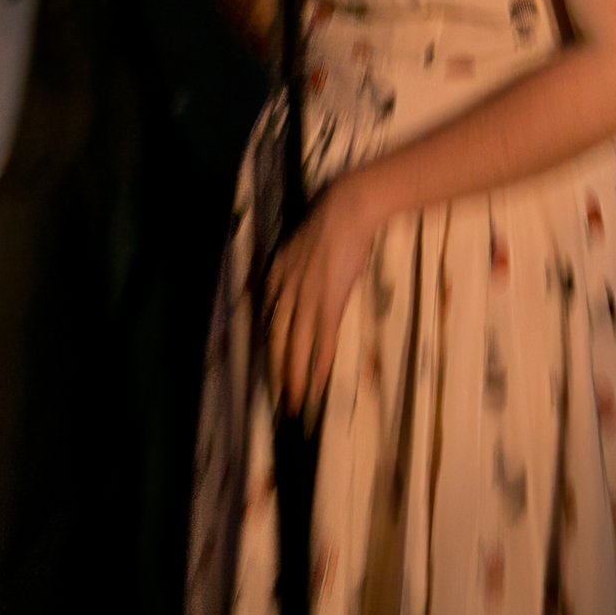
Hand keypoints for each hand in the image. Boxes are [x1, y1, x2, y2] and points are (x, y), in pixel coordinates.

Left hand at [262, 171, 382, 418]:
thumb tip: (303, 289)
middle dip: (277, 373)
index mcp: (277, 277)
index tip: (271, 370)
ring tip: (295, 404)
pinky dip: (317, 366)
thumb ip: (296, 272)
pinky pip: (319, 343)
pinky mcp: (327, 303)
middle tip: (279, 400)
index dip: (270, 349)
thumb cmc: (331, 224)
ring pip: (295, 348)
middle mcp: (284, 292)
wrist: (347, 210)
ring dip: (294, 379)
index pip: (268, 322)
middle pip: (276, 341)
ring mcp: (305, 299)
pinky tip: (316, 385)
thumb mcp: (301, 249)